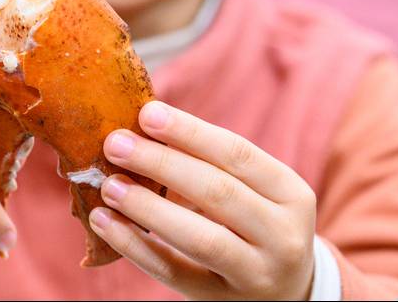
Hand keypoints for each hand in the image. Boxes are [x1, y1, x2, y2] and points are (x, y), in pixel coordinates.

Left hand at [89, 101, 315, 299]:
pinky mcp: (223, 301)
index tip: (147, 113)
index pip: (238, 154)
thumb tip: (141, 128)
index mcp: (291, 194)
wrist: (287, 290)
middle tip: (116, 144)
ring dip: (148, 207)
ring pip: (200, 238)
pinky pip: (174, 273)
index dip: (190, 132)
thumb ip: (209, 163)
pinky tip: (106, 223)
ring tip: (109, 185)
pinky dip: (135, 247)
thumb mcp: (254, 191)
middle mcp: (283, 235)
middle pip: (218, 192)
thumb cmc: (255, 223)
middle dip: (162, 164)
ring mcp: (256, 273)